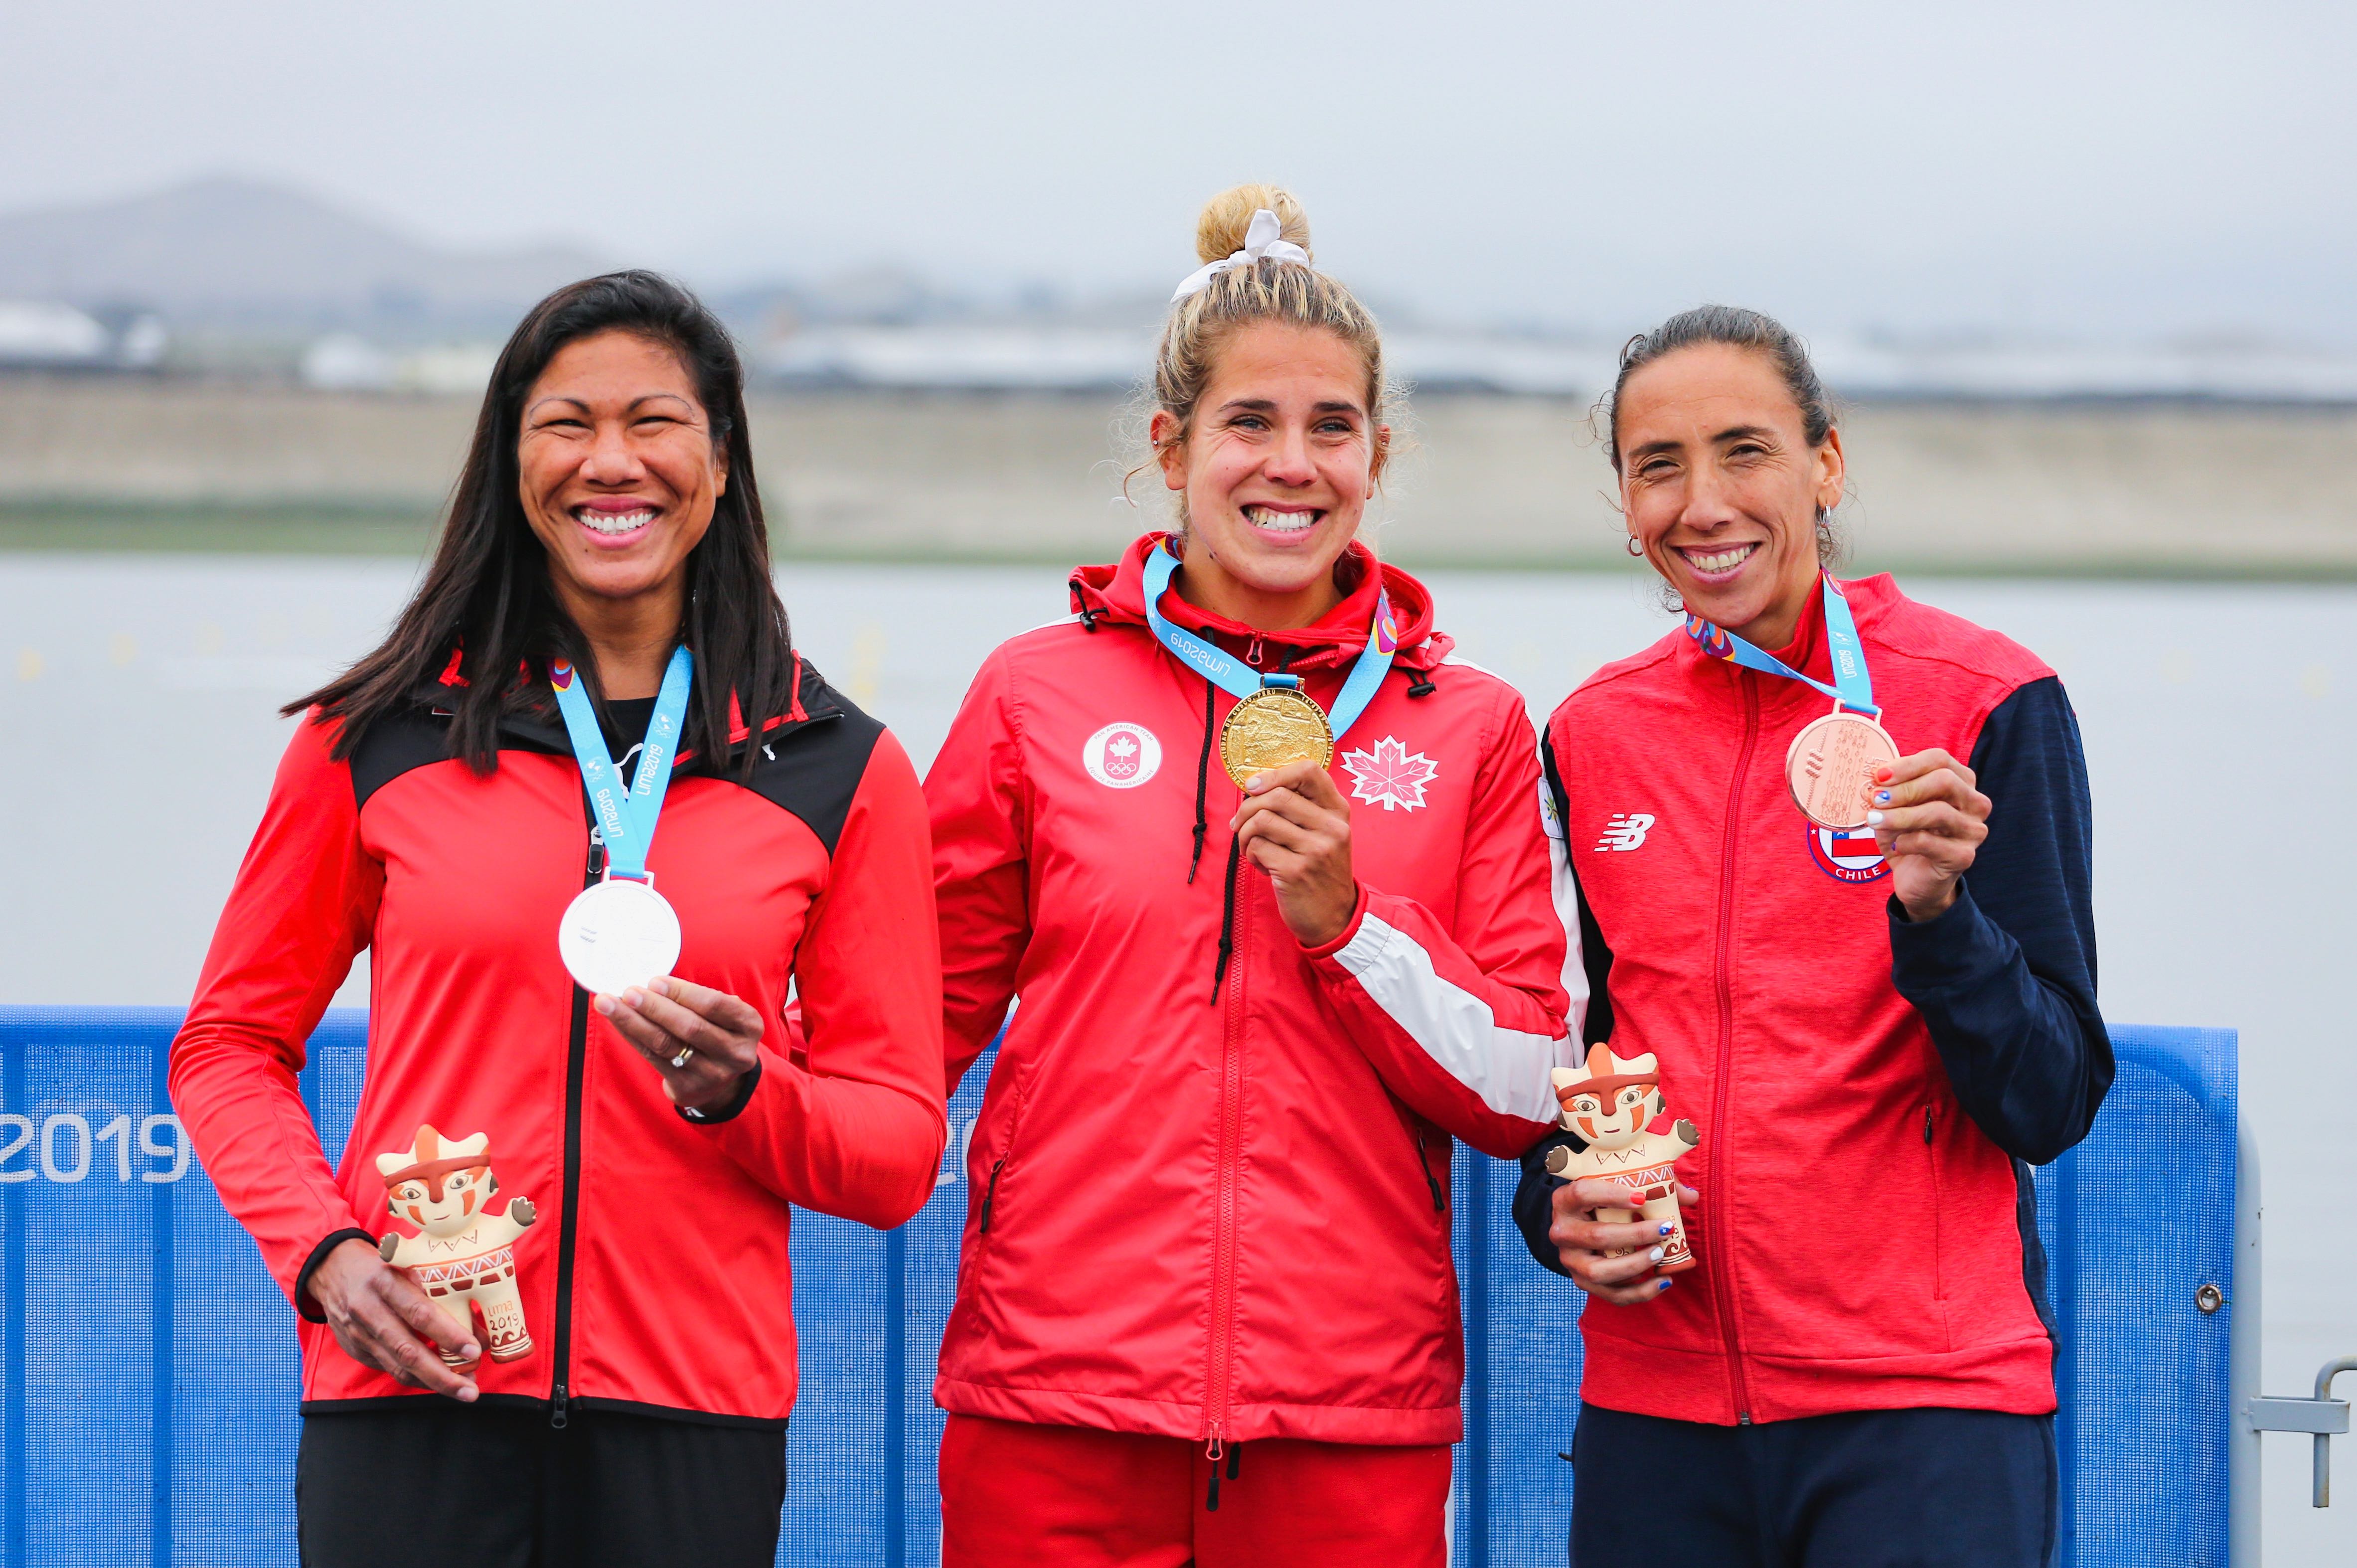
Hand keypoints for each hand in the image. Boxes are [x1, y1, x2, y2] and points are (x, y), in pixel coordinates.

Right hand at [308, 1236, 480, 1399]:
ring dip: (432, 1383)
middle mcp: (369, 1310)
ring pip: (398, 1367)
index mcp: (386, 1282)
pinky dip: (415, 1378)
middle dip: (443, 1375)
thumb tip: (479, 1329)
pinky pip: (389, 1369)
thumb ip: (439, 1292)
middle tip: (471, 1389)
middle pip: (408, 1351)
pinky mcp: (356, 1349)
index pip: (420, 1314)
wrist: (333, 1269)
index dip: (448, 1335)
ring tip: (462, 1390)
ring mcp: (359, 1334)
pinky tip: (437, 1382)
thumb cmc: (384, 1265)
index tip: (474, 1350)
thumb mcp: (409, 1265)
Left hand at [594, 975, 763, 1113]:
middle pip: (690, 1027)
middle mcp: (735, 1052)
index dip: (683, 993)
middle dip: (655, 1007)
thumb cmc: (716, 1032)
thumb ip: (697, 1000)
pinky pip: (653, 1058)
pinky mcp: (687, 1087)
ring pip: (666, 1044)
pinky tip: (619, 1022)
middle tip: (629, 992)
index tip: (654, 981)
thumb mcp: (722, 1014)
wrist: (722, 1080)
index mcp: (749, 1025)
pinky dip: (633, 1037)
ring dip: (635, 1022)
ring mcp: (712, 1074)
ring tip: (610, 1003)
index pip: (715, 1005)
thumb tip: (652, 984)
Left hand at [1229, 758, 1356, 946]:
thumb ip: (1302, 809)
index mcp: (1338, 811)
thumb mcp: (1325, 835)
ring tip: (1251, 848)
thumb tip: (1254, 786)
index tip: (1254, 786)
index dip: (1274, 773)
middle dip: (1247, 808)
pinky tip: (1261, 866)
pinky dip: (1250, 854)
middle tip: (1240, 824)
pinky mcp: (1296, 871)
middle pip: (1277, 795)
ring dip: (1245, 833)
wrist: (1335, 918)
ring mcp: (1315, 849)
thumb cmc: (1320, 872)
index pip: (1309, 770)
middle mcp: (1331, 827)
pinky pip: (1257, 846)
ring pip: (1262, 820)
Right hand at [1548, 1177, 1701, 1305]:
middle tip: (1666, 1228)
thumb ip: (1654, 1185)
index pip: (1582, 1193)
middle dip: (1636, 1235)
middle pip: (1596, 1236)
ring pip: (1600, 1271)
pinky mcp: (1583, 1282)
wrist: (1579, 1225)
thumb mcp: (1619, 1185)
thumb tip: (1691, 1197)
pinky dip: (1640, 1292)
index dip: (1611, 1195)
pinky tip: (1663, 1282)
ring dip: (1635, 1265)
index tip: (1641, 1198)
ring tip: (1660, 1255)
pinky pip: (1611, 1294)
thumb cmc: (1603, 1201)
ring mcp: (1570, 1261)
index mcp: (1565, 1200)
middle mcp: (1562, 1231)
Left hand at [1866, 749, 1989, 921]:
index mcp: (1962, 782)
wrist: (1917, 880)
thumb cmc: (1907, 837)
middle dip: (1904, 789)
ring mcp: (1973, 830)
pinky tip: (1895, 846)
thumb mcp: (1896, 809)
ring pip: (1938, 811)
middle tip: (1876, 798)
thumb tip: (1874, 779)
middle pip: (1944, 781)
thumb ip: (1891, 791)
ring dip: (1899, 815)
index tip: (1878, 776)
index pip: (1940, 760)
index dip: (1907, 765)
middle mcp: (1975, 803)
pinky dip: (1905, 841)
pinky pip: (1930, 842)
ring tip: (1875, 820)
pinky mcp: (1964, 856)